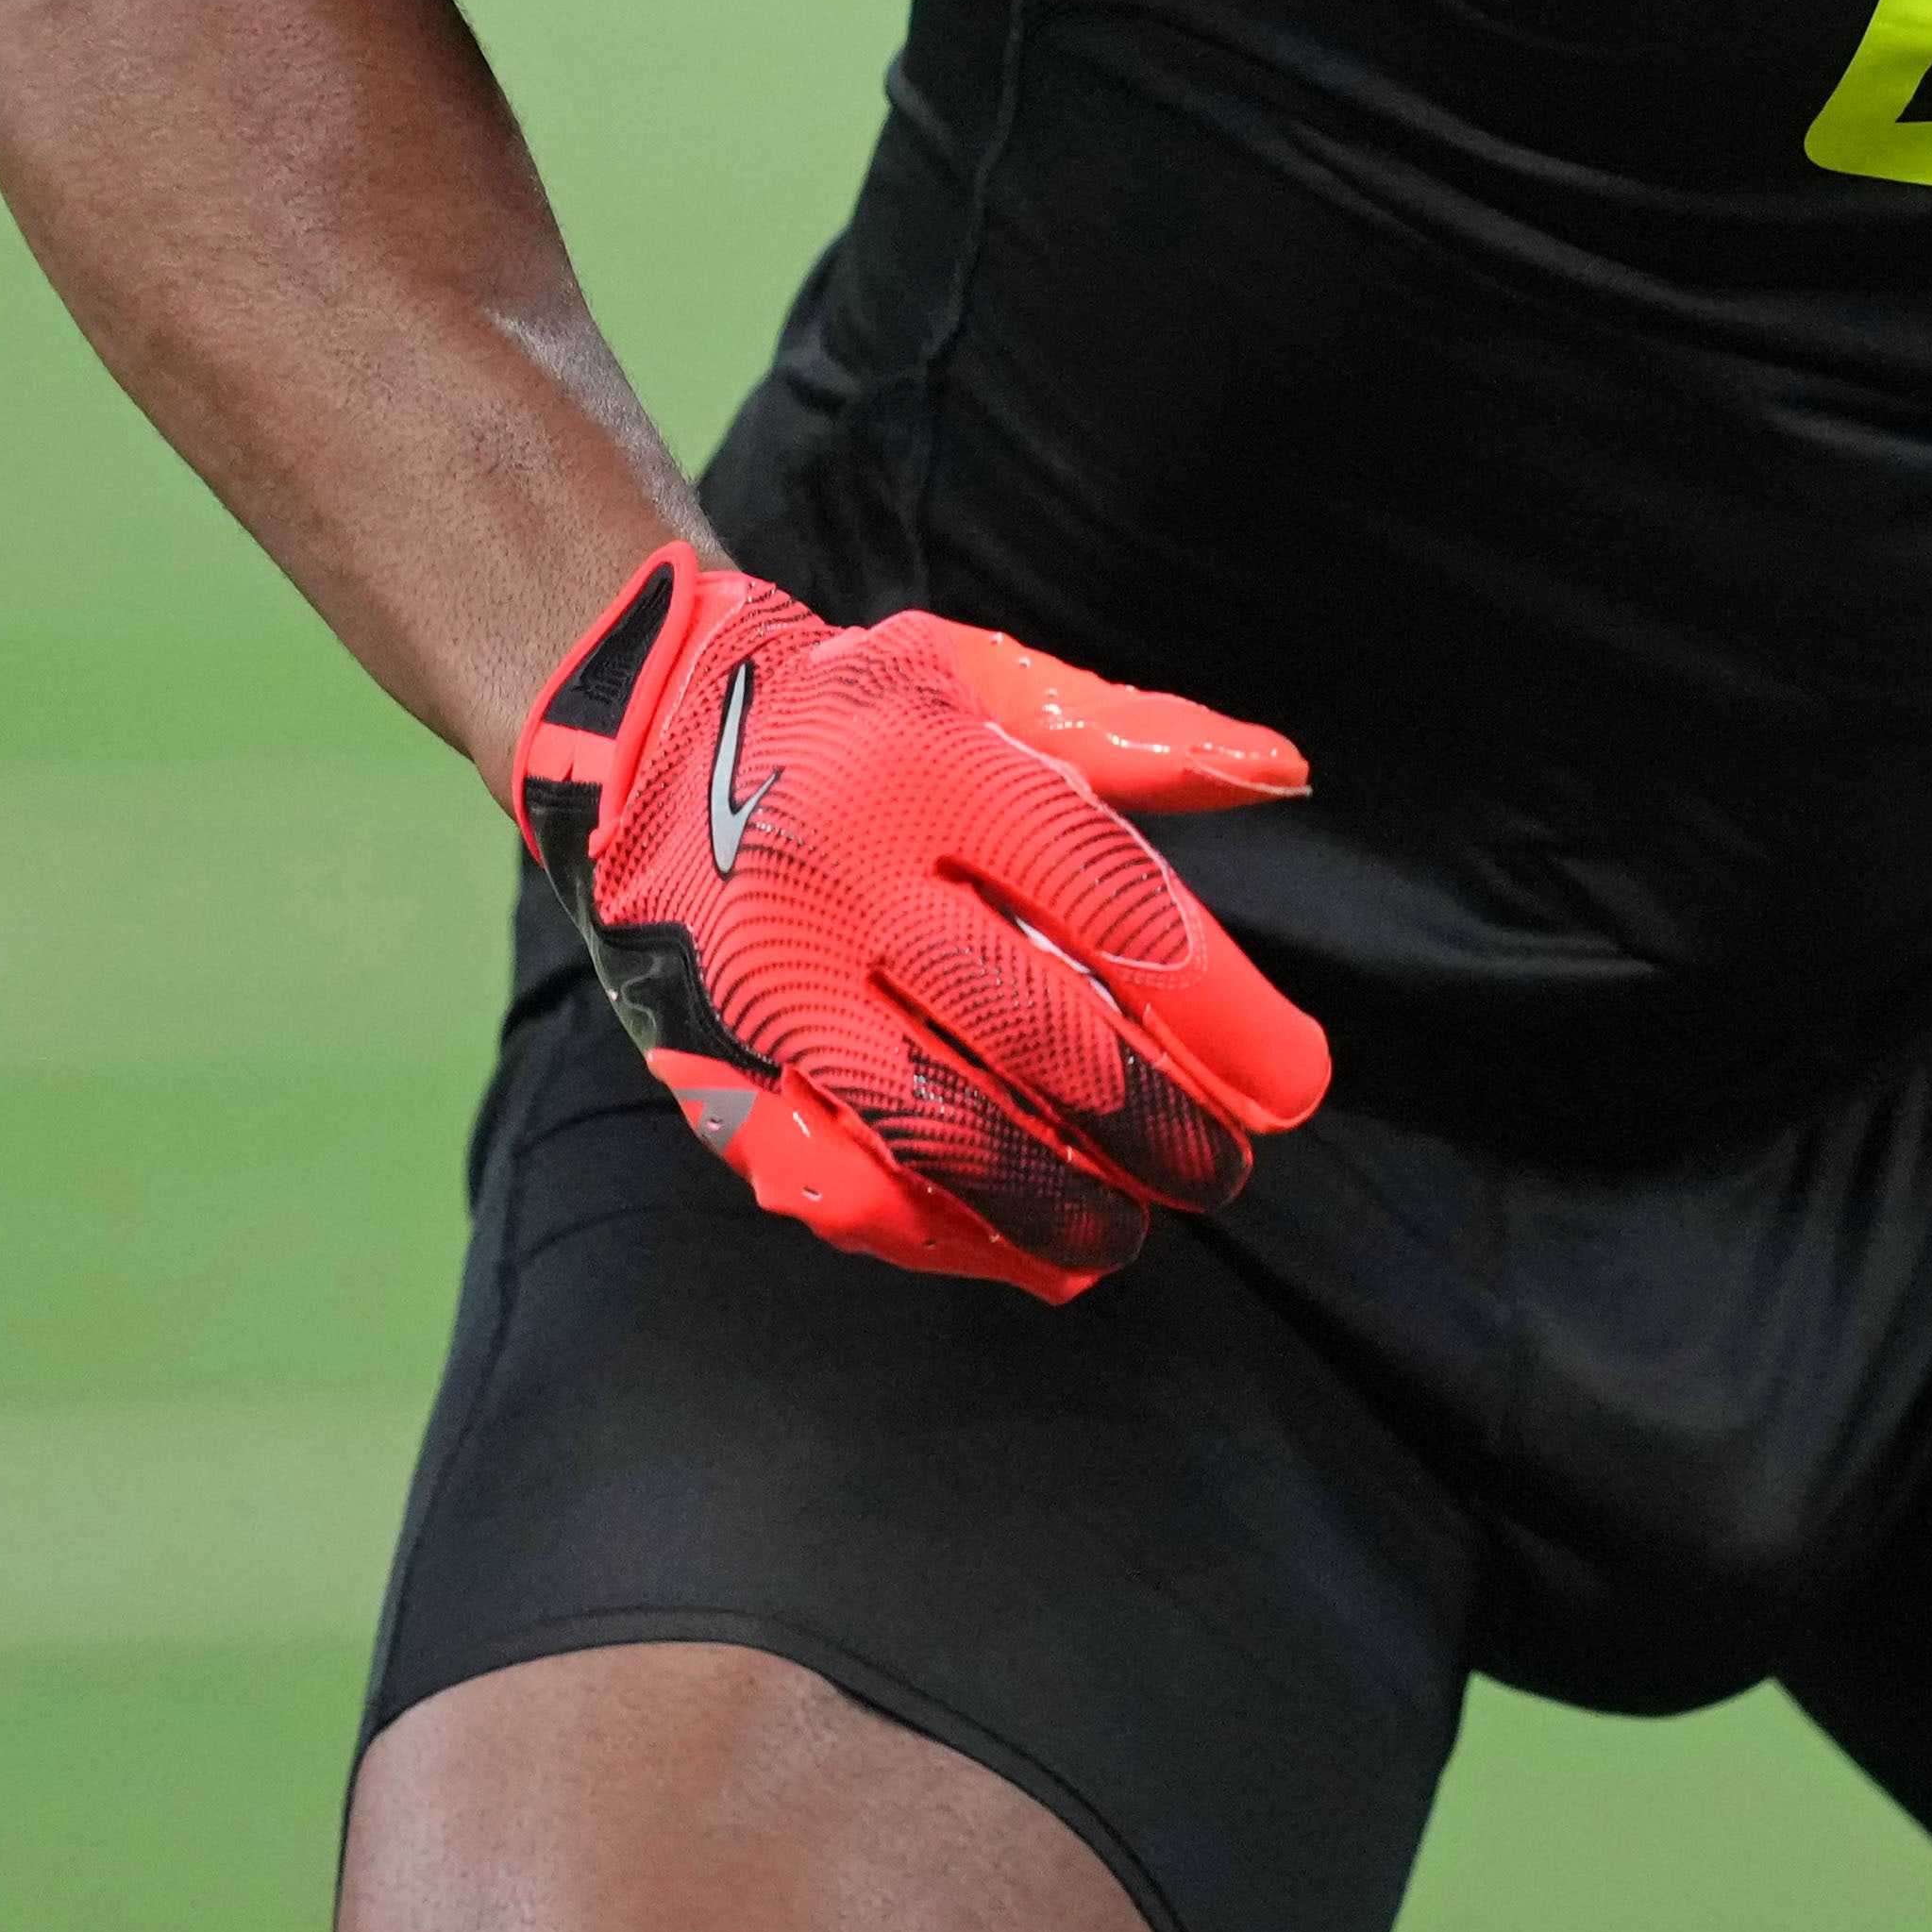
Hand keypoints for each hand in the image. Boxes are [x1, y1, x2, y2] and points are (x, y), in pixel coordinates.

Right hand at [506, 542, 1332, 1297]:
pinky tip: (1021, 1253)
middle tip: (1226, 1174)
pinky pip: (839, 1176)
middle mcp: (851, 878)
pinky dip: (940, 1232)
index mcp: (934, 770)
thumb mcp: (987, 677)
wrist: (635, 733)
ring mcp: (776, 983)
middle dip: (1156, 1125)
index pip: (1111, 907)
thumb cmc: (852, 709)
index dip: (1221, 1012)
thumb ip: (1138, 735)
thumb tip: (1289, 774)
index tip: (1296, 1084)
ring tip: (1134, 1233)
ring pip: (942, 1127)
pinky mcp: (718, 1062)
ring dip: (1059, 1201)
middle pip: (1039, 1033)